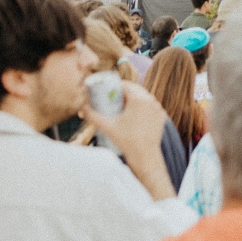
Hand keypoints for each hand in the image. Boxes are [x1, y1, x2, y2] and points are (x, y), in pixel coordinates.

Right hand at [86, 78, 175, 199]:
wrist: (145, 156)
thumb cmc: (126, 140)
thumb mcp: (107, 126)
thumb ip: (92, 116)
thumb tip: (80, 108)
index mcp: (139, 98)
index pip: (126, 85)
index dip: (115, 87)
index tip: (107, 91)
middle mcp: (151, 100)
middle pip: (135, 90)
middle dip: (123, 92)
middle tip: (112, 99)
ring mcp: (158, 108)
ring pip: (144, 98)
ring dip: (134, 98)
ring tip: (122, 105)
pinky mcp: (161, 116)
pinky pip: (150, 106)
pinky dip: (142, 107)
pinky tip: (135, 113)